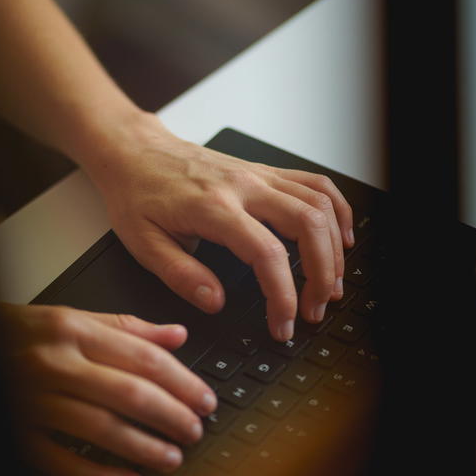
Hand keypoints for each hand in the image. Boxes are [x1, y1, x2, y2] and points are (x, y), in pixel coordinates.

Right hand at [0, 303, 215, 475]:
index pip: (142, 357)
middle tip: (196, 430)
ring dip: (145, 448)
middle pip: (129, 394)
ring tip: (173, 457)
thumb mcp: (69, 317)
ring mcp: (34, 401)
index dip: (182, 381)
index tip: (204, 398)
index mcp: (71, 329)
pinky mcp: (20, 433)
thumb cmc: (19, 333)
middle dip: (172, 416)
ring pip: (102, 429)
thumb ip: (124, 326)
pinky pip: (64, 461)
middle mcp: (54, 363)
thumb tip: (176, 334)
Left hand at [81, 114, 354, 341]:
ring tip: (331, 285)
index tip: (283, 323)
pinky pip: (315, 184)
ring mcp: (258, 175)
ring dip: (334, 248)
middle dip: (322, 274)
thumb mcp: (143, 244)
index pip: (266, 253)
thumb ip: (180, 275)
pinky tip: (341, 237)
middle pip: (307, 224)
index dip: (283, 295)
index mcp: (213, 207)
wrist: (135, 153)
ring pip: (318, 203)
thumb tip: (216, 301)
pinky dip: (337, 210)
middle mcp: (243, 186)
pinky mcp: (264, 172)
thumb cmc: (137, 195)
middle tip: (314, 309)